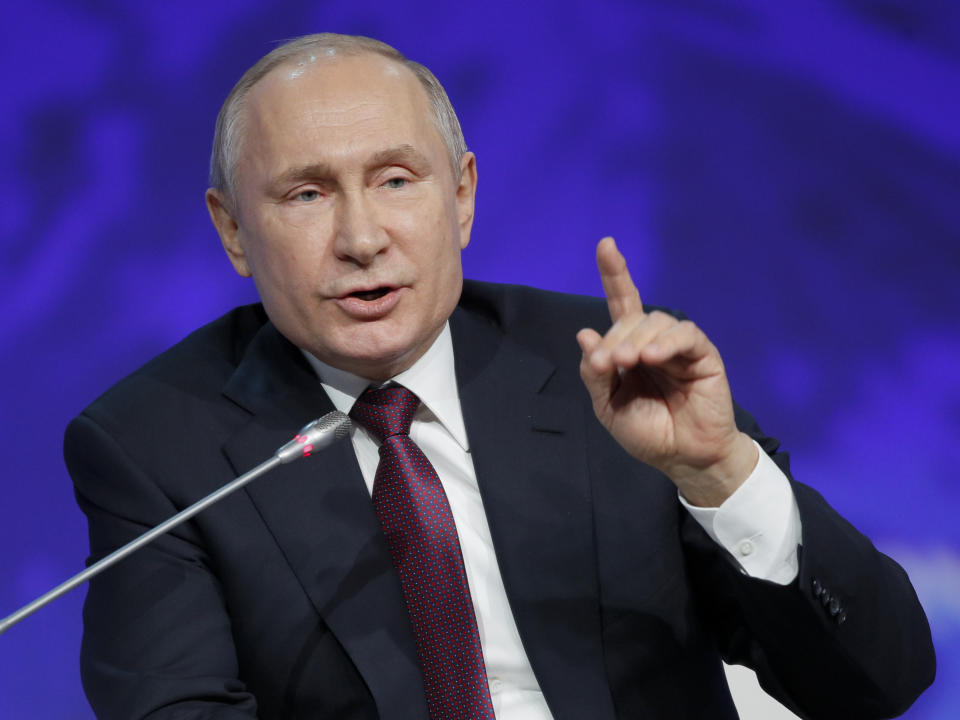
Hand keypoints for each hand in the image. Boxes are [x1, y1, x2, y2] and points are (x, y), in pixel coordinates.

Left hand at [576, 237, 756, 506]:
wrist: (682, 458)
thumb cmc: (647, 433)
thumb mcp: (609, 406)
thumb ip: (594, 373)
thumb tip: (584, 333)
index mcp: (629, 349)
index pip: (622, 303)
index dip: (615, 273)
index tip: (605, 243)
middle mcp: (654, 341)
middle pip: (631, 317)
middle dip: (614, 336)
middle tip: (607, 364)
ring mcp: (679, 346)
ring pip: (656, 321)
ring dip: (635, 338)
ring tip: (627, 363)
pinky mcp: (703, 355)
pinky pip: (685, 334)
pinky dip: (666, 341)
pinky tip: (652, 357)